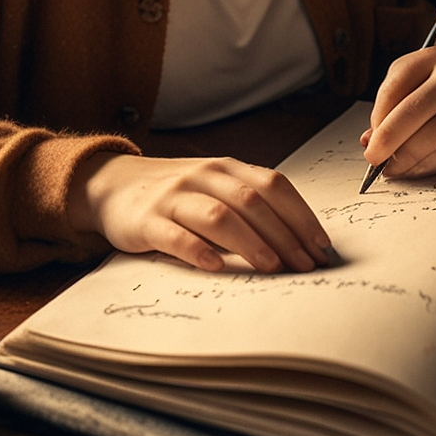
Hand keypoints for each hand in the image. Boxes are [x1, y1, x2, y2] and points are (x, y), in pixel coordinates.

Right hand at [68, 153, 332, 273]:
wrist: (113, 184)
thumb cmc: (177, 194)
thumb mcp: (215, 188)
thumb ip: (250, 206)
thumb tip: (299, 243)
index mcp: (227, 168)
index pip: (274, 187)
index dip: (301, 216)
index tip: (322, 246)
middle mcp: (204, 177)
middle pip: (252, 203)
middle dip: (285, 235)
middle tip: (305, 265)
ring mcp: (174, 197)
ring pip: (219, 216)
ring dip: (251, 242)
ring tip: (272, 267)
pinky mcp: (147, 220)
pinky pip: (175, 235)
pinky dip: (198, 250)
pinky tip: (216, 266)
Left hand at [360, 24, 435, 179]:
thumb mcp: (419, 68)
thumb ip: (391, 99)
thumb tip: (370, 141)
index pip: (403, 94)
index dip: (382, 125)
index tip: (370, 145)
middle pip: (425, 125)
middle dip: (394, 149)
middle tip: (376, 163)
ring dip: (414, 165)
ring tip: (397, 168)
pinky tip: (424, 165)